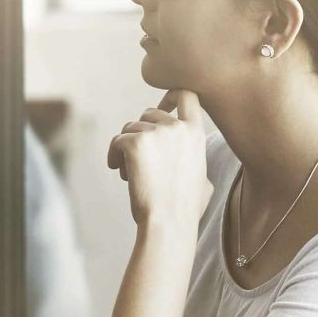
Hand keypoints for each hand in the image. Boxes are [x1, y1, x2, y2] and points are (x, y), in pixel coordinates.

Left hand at [107, 89, 212, 231]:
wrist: (169, 220)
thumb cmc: (185, 207)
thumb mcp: (203, 178)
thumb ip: (194, 159)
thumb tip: (187, 157)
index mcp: (196, 134)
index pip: (187, 96)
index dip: (171, 96)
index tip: (162, 107)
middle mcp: (177, 128)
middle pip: (149, 114)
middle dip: (140, 132)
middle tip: (140, 158)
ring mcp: (156, 133)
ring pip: (129, 129)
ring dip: (126, 148)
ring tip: (132, 173)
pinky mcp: (135, 142)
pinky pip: (116, 141)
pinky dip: (114, 156)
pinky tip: (121, 173)